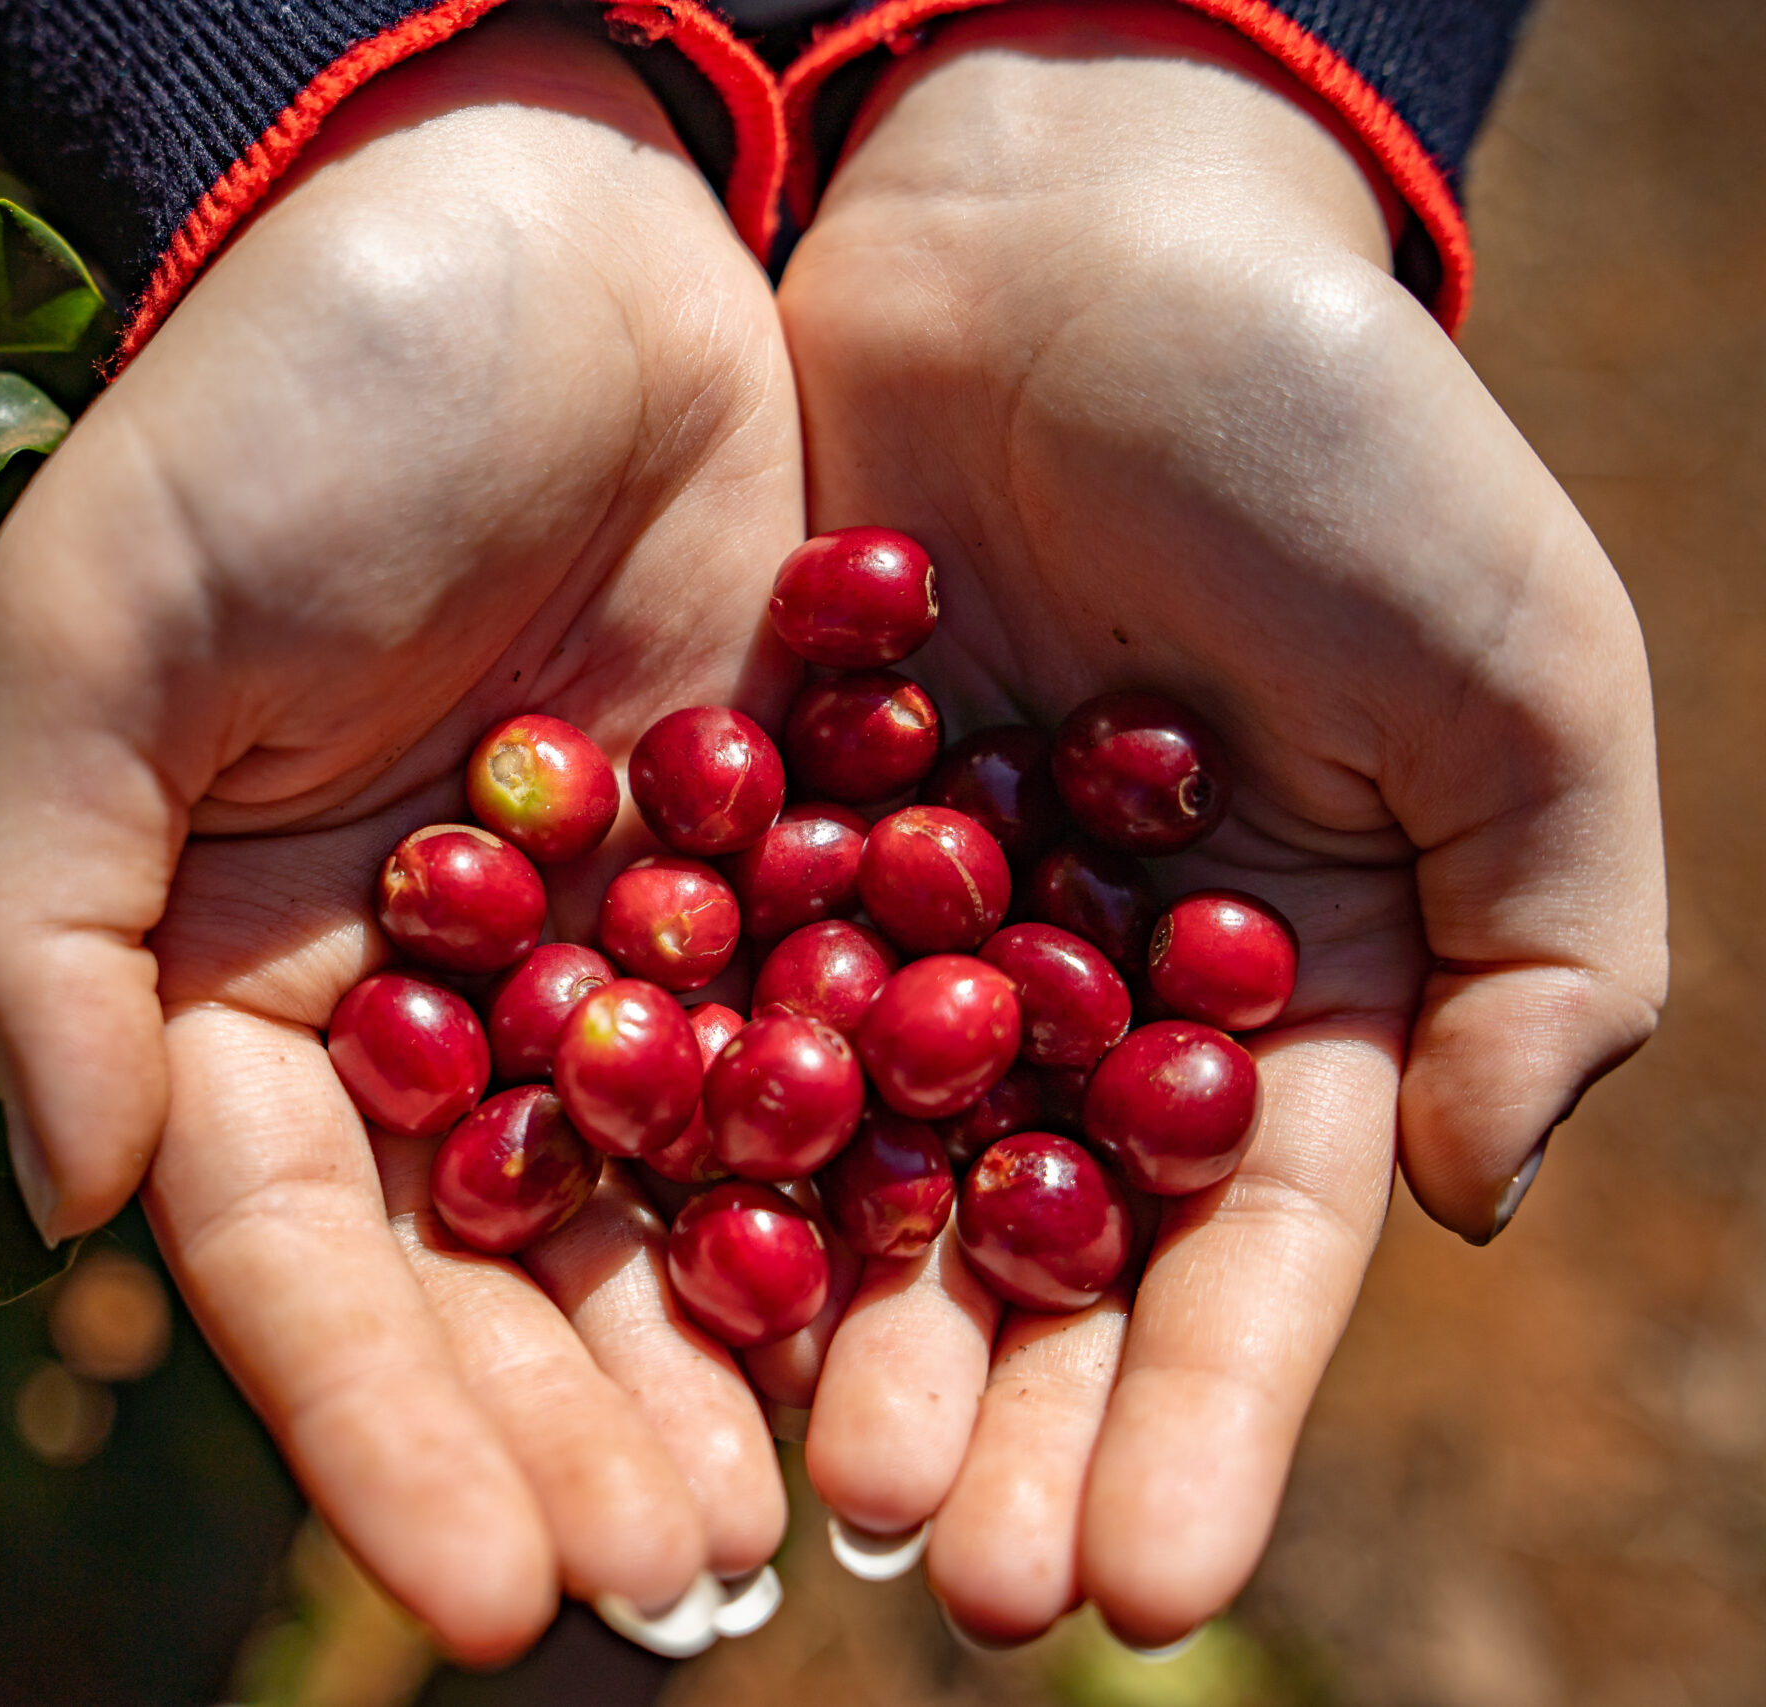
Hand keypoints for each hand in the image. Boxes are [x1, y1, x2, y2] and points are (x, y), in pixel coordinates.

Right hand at [0, 11, 799, 1659]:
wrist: (527, 212)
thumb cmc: (275, 408)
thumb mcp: (97, 642)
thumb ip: (43, 926)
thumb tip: (66, 1207)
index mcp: (239, 979)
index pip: (301, 1251)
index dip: (377, 1426)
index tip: (473, 1597)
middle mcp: (431, 1000)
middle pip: (497, 1268)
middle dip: (573, 1434)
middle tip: (677, 1583)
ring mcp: (617, 945)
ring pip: (670, 1201)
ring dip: (733, 1363)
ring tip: (808, 1517)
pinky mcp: (781, 866)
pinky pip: (830, 1052)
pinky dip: (876, 1186)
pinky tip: (943, 1311)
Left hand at [777, 1, 1665, 1646]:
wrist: (1072, 227)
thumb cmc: (1330, 436)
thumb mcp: (1519, 680)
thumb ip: (1548, 949)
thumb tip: (1482, 1206)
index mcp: (1275, 990)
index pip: (1235, 1254)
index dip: (1196, 1425)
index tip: (1135, 1583)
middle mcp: (1074, 990)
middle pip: (1027, 1253)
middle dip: (993, 1421)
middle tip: (930, 1579)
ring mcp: (898, 921)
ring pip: (852, 1170)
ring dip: (826, 1332)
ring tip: (791, 1484)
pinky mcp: (742, 833)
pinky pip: (707, 1009)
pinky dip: (678, 1141)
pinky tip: (642, 1277)